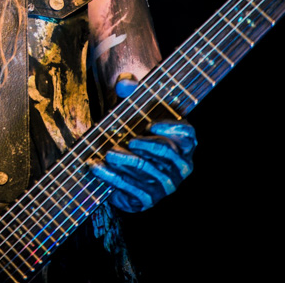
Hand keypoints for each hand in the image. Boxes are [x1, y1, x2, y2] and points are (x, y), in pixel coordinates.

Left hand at [87, 76, 195, 211]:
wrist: (118, 162)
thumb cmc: (132, 128)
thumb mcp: (131, 107)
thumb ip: (130, 89)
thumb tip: (123, 84)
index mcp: (183, 143)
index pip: (187, 134)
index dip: (172, 129)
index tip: (150, 124)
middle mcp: (180, 166)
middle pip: (167, 153)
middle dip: (148, 146)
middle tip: (130, 140)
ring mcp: (165, 185)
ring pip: (148, 171)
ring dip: (127, 162)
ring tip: (109, 153)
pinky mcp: (147, 199)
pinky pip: (132, 189)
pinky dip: (113, 177)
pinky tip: (97, 167)